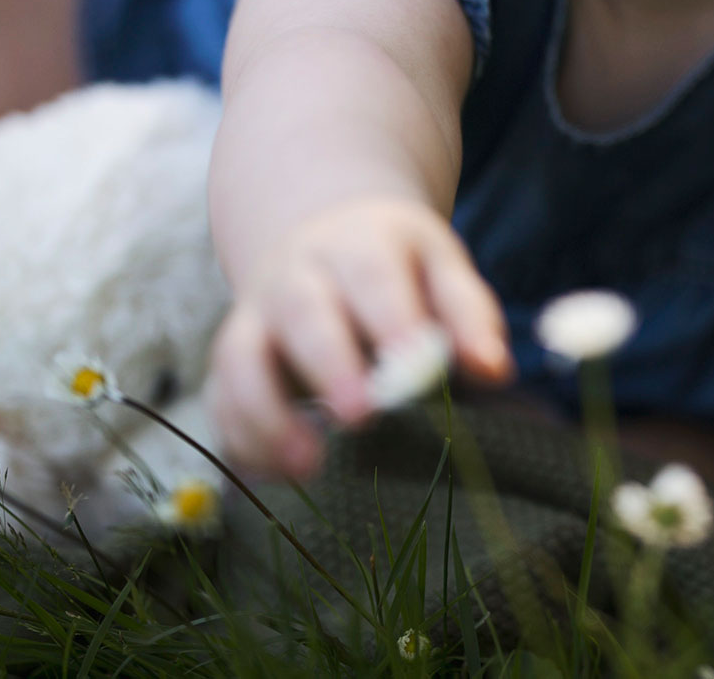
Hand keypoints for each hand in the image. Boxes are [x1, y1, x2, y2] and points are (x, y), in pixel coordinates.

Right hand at [207, 196, 512, 479]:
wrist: (325, 238)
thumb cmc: (399, 267)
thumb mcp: (441, 268)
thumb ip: (469, 315)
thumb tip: (493, 370)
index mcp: (358, 244)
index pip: (373, 276)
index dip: (391, 320)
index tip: (414, 367)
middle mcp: (296, 275)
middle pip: (302, 312)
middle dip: (329, 365)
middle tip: (361, 416)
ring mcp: (254, 316)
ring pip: (241, 358)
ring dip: (268, 414)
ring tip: (309, 466)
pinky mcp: (230, 361)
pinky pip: (220, 400)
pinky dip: (244, 440)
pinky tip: (283, 475)